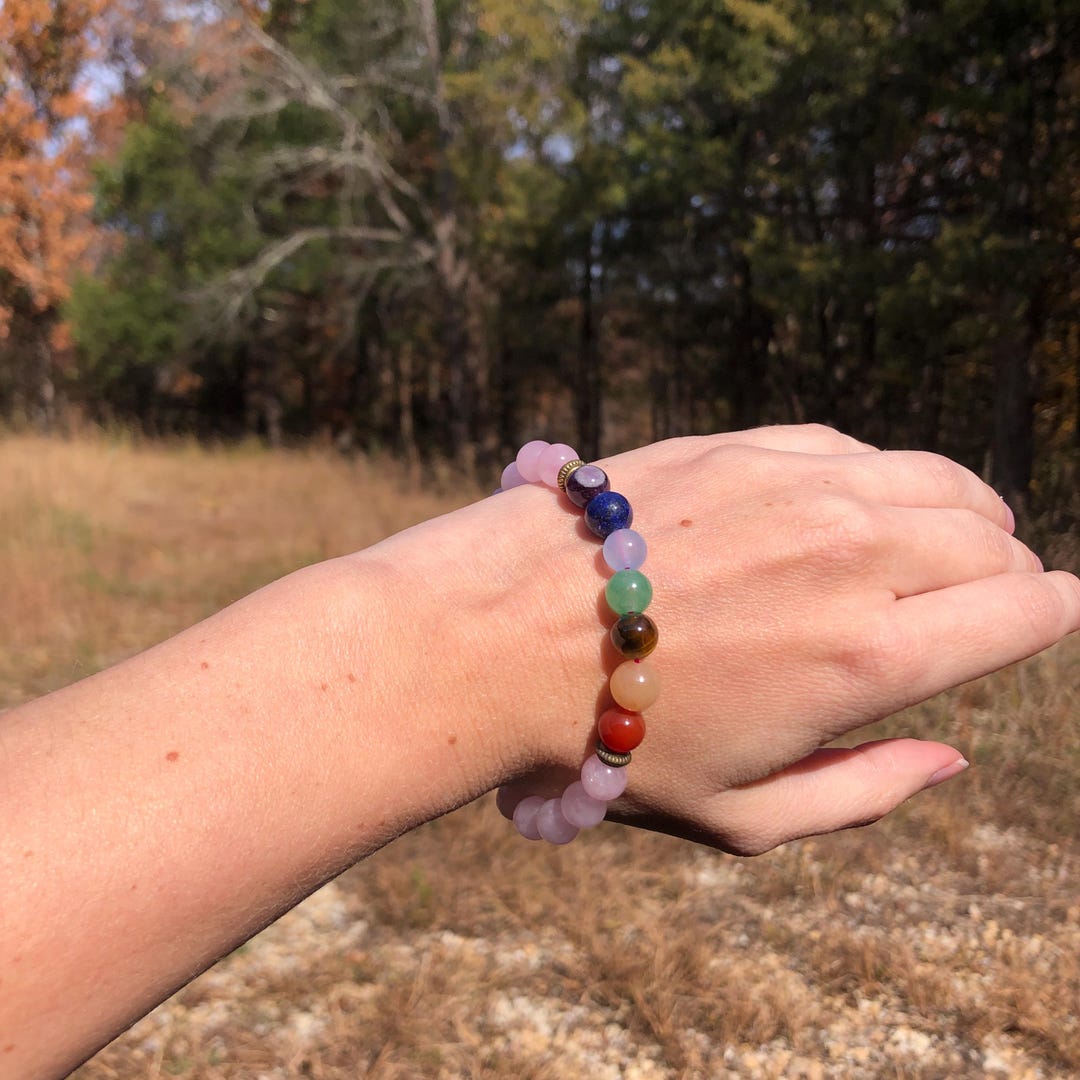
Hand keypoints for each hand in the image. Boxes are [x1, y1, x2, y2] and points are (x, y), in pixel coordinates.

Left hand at [500, 425, 1079, 852]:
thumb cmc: (607, 741)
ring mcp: (793, 484)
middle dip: (1001, 573)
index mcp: (866, 657)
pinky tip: (842, 509)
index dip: (1051, 613)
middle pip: (992, 539)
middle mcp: (848, 553)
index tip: (1041, 614)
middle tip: (970, 599)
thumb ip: (865, 792)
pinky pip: (850, 448)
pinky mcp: (738, 444)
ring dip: (955, 514)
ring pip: (935, 478)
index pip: (1028, 610)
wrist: (489, 634)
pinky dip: (872, 479)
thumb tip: (951, 757)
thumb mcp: (741, 818)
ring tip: (932, 543)